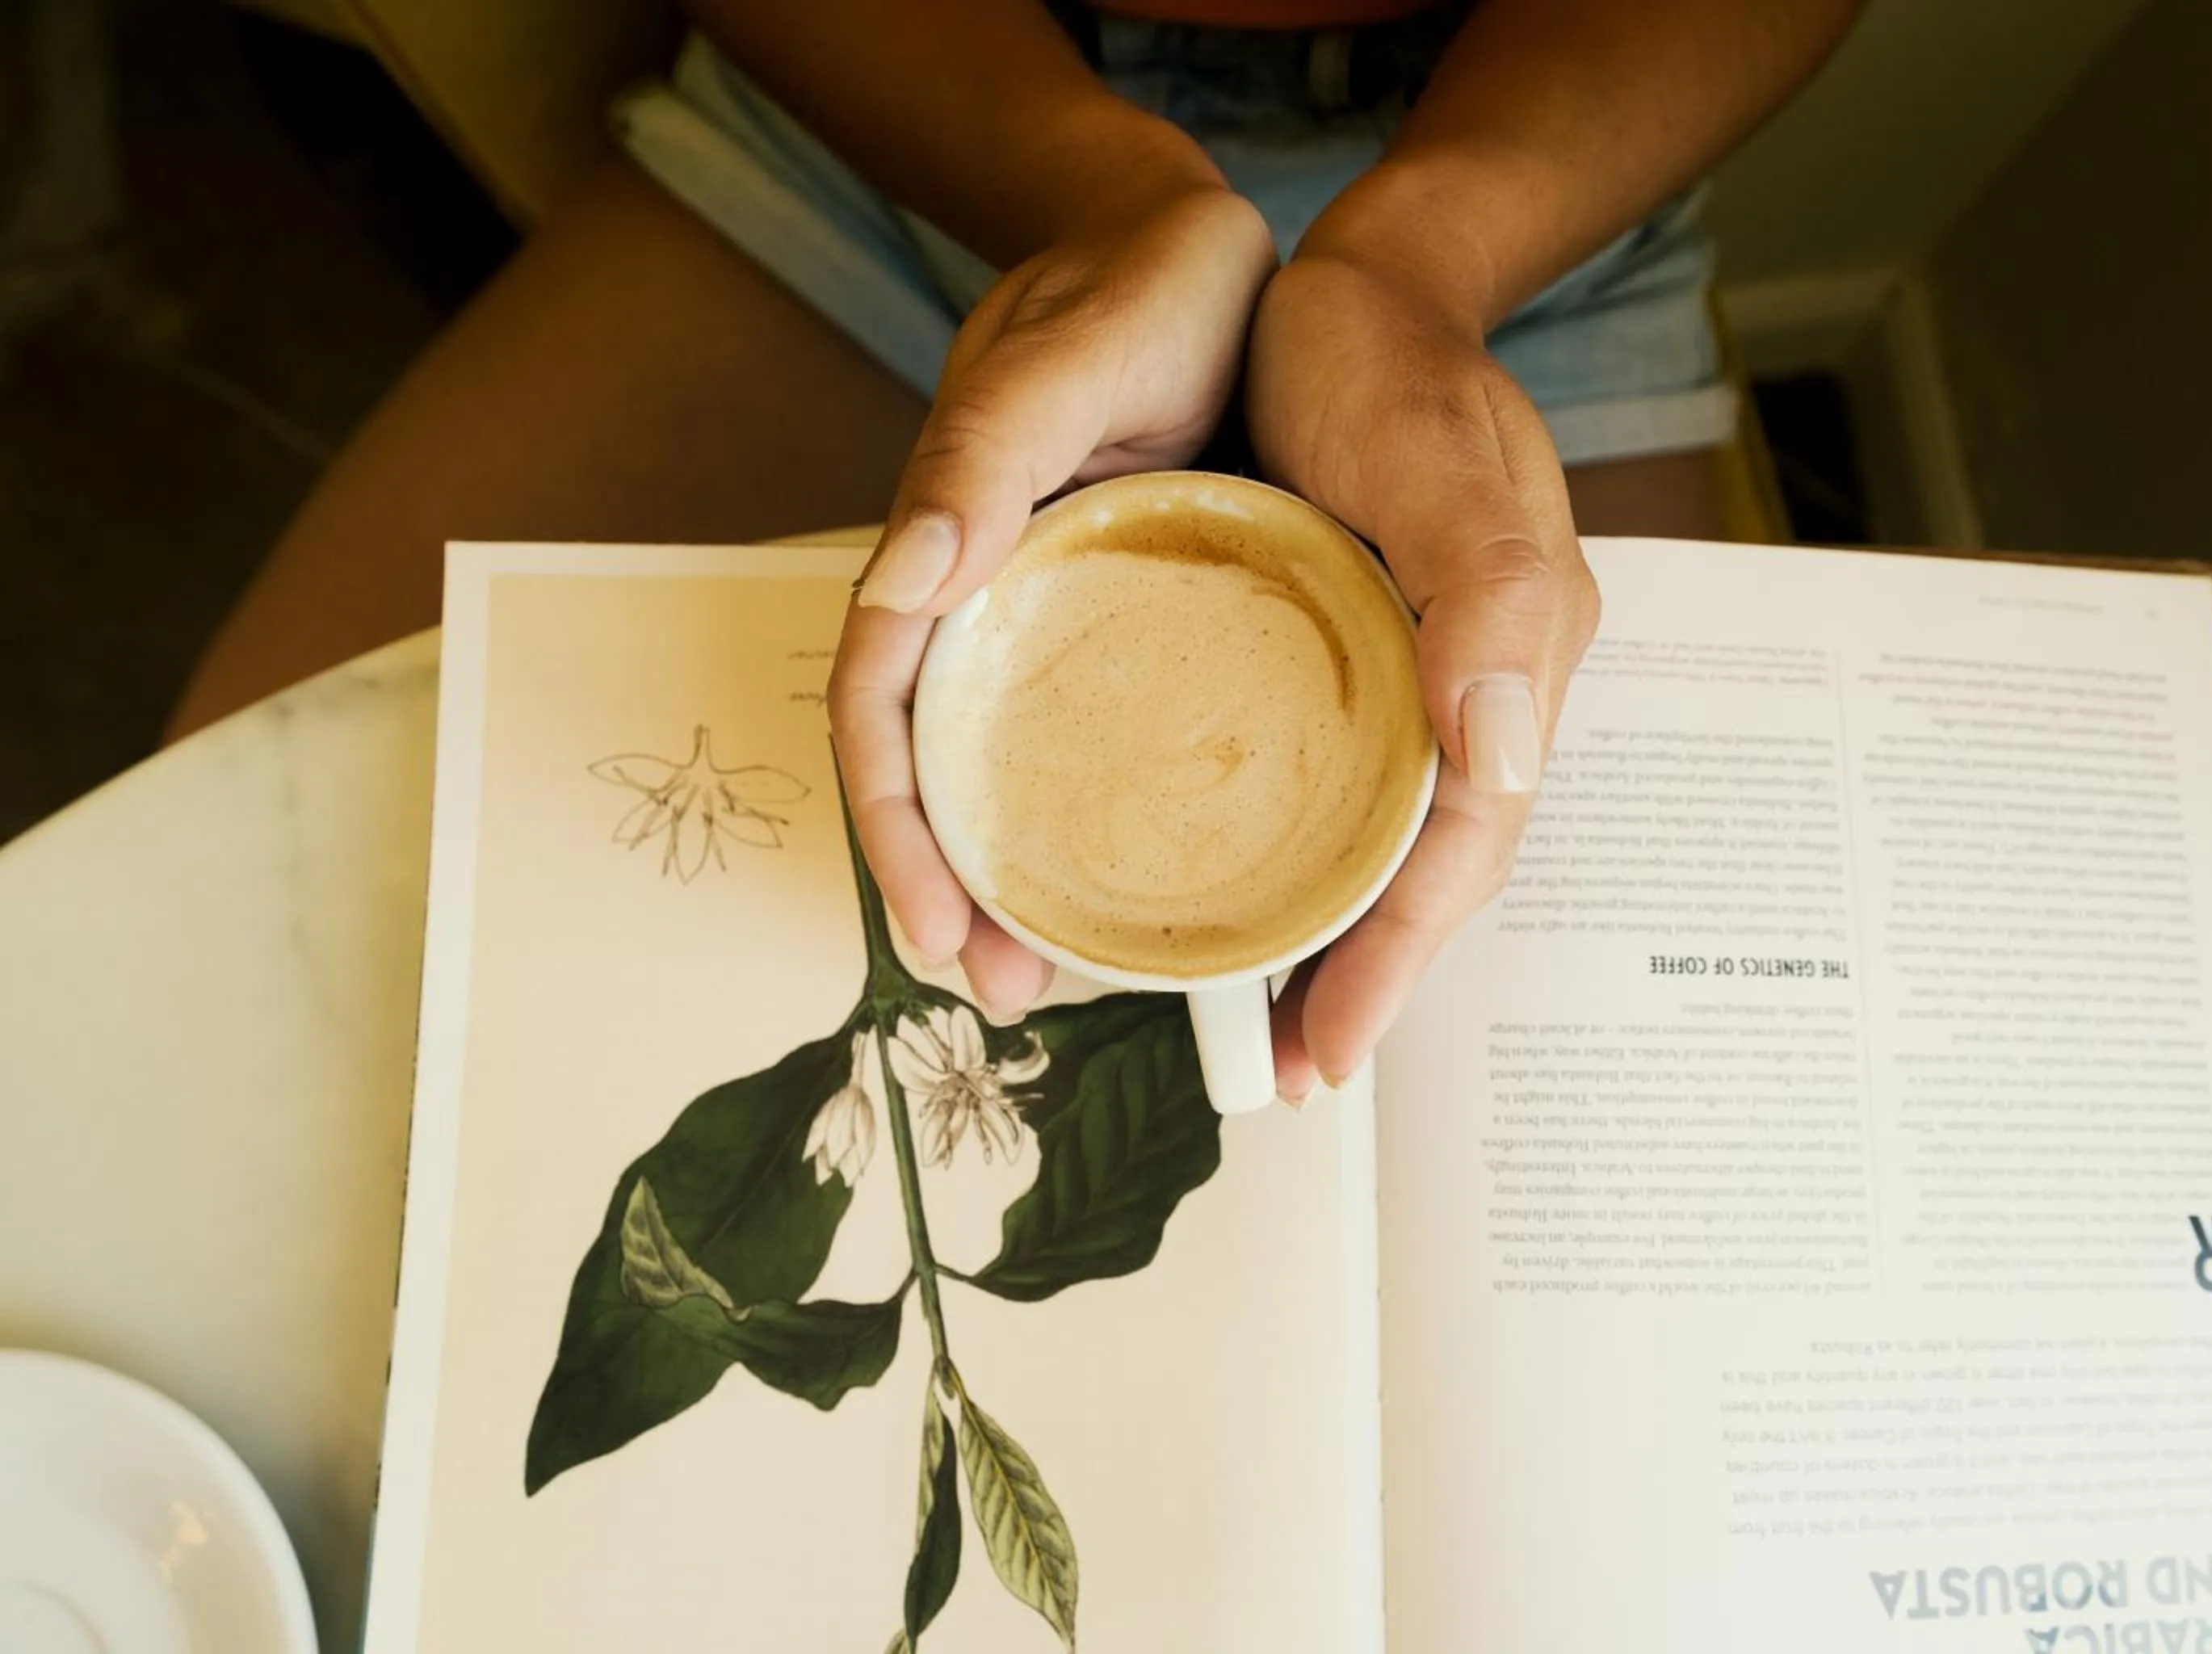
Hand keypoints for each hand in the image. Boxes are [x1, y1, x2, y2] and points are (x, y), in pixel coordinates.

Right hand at [831, 185, 1275, 1015]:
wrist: (1198, 248)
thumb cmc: (1130, 289)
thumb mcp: (1058, 363)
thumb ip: (981, 457)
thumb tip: (903, 583)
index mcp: (944, 549)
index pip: (883, 710)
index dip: (897, 827)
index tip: (937, 928)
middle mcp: (984, 598)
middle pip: (935, 766)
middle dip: (951, 888)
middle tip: (1006, 991)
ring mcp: (1051, 616)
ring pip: (1009, 767)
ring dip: (1018, 875)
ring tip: (1067, 973)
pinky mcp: (1128, 620)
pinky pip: (1093, 735)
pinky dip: (1099, 816)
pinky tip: (1149, 876)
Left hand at [1245, 246, 1600, 1096]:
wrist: (1360, 282)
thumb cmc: (1389, 357)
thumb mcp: (1435, 458)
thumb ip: (1485, 593)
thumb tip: (1504, 755)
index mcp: (1514, 655)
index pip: (1465, 840)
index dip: (1400, 955)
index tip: (1325, 1047)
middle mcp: (1476, 682)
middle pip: (1432, 862)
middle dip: (1370, 976)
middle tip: (1285, 1074)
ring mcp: (1424, 672)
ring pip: (1388, 835)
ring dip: (1336, 933)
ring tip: (1264, 1023)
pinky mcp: (1365, 653)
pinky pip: (1344, 779)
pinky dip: (1305, 850)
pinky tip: (1248, 888)